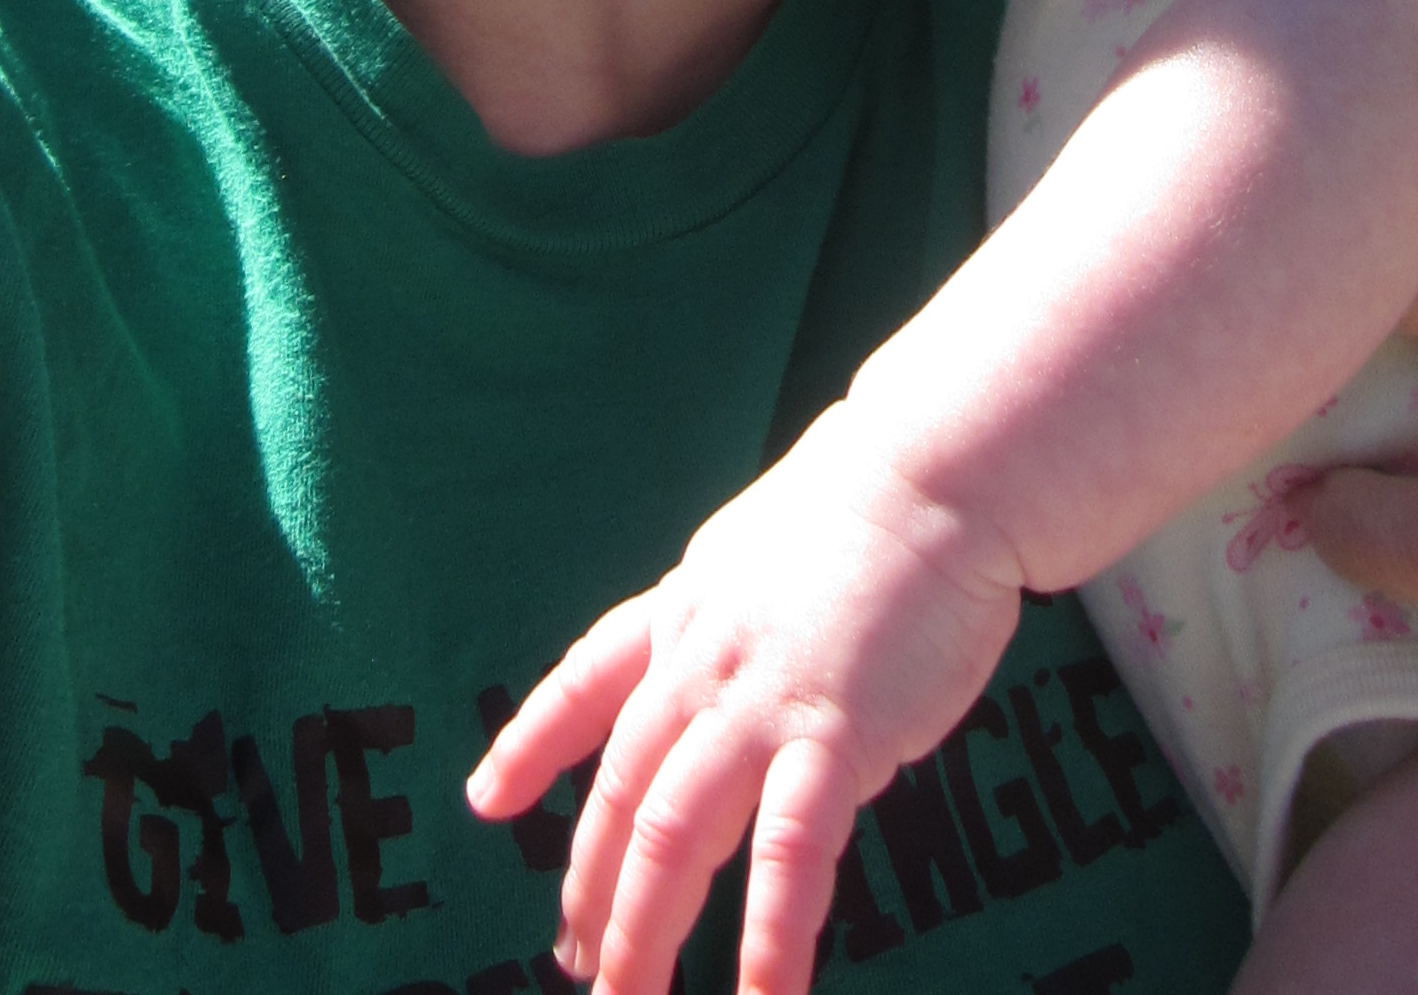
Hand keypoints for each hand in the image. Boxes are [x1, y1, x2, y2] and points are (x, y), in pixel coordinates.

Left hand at [467, 403, 1022, 994]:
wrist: (932, 471)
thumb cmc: (873, 505)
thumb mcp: (765, 550)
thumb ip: (735, 616)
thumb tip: (726, 664)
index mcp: (685, 610)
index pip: (585, 681)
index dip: (529, 745)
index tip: (486, 801)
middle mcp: (699, 663)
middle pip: (620, 793)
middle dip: (590, 890)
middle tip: (575, 963)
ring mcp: (758, 704)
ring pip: (670, 838)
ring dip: (644, 935)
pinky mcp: (832, 738)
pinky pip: (787, 862)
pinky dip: (770, 943)